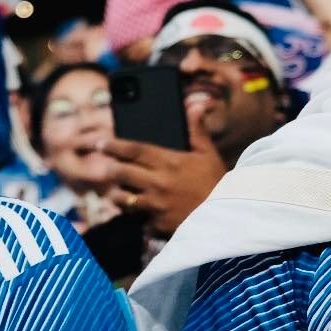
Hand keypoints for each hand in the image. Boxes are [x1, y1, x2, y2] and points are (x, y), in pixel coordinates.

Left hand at [101, 103, 225, 237]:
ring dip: (118, 194)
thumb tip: (196, 106)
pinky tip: (140, 214)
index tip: (100, 144)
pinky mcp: (156, 224)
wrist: (229, 218)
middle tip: (109, 167)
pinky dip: (137, 216)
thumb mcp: (209, 155)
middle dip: (111, 169)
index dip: (114, 146)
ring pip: (122, 198)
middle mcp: (158, 183)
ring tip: (120, 192)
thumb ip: (197, 131)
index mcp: (169, 162)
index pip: (133, 150)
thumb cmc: (218, 184)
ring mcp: (155, 205)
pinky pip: (137, 219)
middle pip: (120, 173)